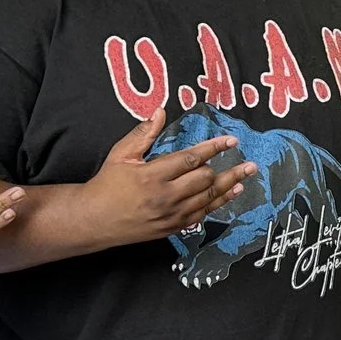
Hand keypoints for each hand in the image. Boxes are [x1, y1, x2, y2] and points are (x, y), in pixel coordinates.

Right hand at [85, 112, 258, 245]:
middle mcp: (165, 196)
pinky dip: (218, 203)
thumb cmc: (106, 184)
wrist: (94, 220)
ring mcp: (170, 215)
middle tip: (246, 161)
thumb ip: (143, 133)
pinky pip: (202, 215)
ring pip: (208, 198)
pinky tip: (230, 194)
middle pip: (205, 179)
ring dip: (230, 185)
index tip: (231, 141)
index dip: (214, 148)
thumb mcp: (121, 154)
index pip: (191, 158)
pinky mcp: (172, 228)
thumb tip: (160, 111)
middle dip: (226, 168)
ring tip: (247, 174)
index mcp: (152, 175)